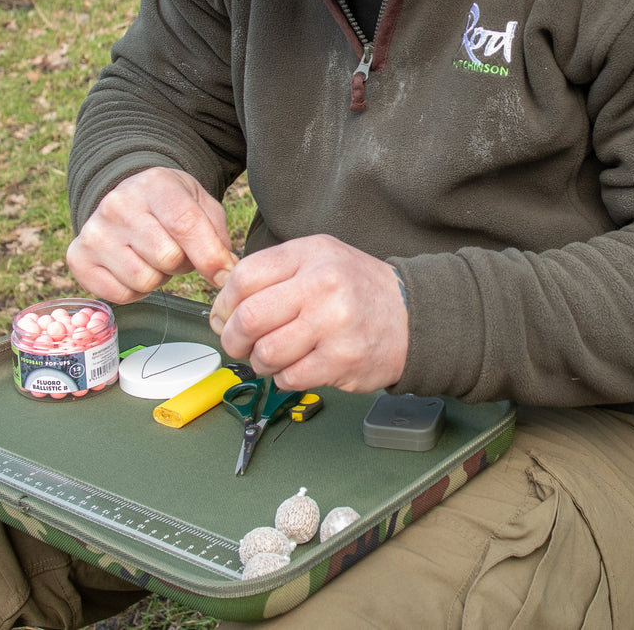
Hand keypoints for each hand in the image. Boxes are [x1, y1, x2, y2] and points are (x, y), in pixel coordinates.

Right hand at [67, 167, 238, 302]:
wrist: (128, 199)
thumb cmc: (171, 206)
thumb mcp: (201, 206)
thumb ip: (218, 238)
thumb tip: (225, 275)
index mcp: (154, 184)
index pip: (185, 224)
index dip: (210, 256)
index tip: (223, 275)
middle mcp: (118, 204)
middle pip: (166, 258)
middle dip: (181, 264)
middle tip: (177, 253)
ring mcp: (94, 231)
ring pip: (143, 280)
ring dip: (158, 278)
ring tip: (154, 258)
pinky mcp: (78, 257)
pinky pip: (120, 295)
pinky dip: (135, 291)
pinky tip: (134, 267)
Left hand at [209, 234, 407, 393]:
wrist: (411, 314)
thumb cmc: (355, 289)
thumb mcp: (318, 260)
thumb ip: (272, 275)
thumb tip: (222, 310)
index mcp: (311, 255)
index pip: (245, 277)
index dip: (224, 303)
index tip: (226, 316)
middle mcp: (323, 285)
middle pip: (249, 318)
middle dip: (233, 338)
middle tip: (240, 344)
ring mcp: (334, 324)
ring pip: (266, 353)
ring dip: (260, 362)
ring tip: (274, 356)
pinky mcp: (342, 360)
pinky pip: (290, 377)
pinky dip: (285, 377)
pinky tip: (299, 365)